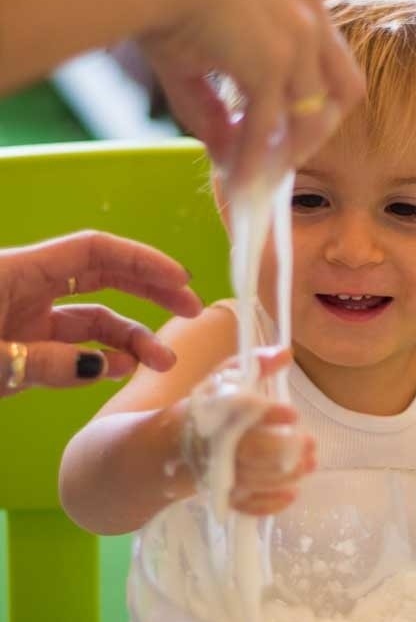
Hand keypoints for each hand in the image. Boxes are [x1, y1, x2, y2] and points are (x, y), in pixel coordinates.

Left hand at [0, 230, 201, 394]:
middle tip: (193, 310)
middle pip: (102, 276)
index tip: (181, 280)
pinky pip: (70, 349)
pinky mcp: (22, 348)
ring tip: (163, 361)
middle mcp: (27, 289)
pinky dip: (99, 359)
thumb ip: (46, 363)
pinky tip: (122, 369)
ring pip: (92, 320)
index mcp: (17, 271)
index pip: (93, 251)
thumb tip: (105, 366)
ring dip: (131, 338)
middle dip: (151, 291)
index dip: (141, 260)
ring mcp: (25, 319)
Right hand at [139, 0, 363, 184]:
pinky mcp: (271, 66)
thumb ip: (215, 106)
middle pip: (343, 93)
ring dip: (285, 154)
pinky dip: (254, 160)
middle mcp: (311, 17)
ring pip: (309, 120)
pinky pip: (268, 130)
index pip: (332, 62)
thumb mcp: (201, 49)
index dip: (315, 101)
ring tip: (256, 176)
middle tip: (280, 162)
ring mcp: (297, 42)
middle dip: (314, 133)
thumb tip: (223, 153)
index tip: (287, 127)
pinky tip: (237, 178)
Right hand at [187, 346, 315, 516]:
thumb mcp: (223, 380)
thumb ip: (254, 364)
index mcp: (214, 413)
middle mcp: (214, 445)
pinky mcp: (222, 497)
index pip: (241, 412)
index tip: (293, 414)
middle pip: (251, 452)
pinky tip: (291, 495)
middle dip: (284, 449)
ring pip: (254, 479)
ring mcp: (217, 475)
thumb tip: (287, 353)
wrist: (165, 449)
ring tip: (310, 463)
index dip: (269, 414)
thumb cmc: (205, 410)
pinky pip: (244, 505)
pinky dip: (268, 504)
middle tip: (310, 443)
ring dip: (286, 475)